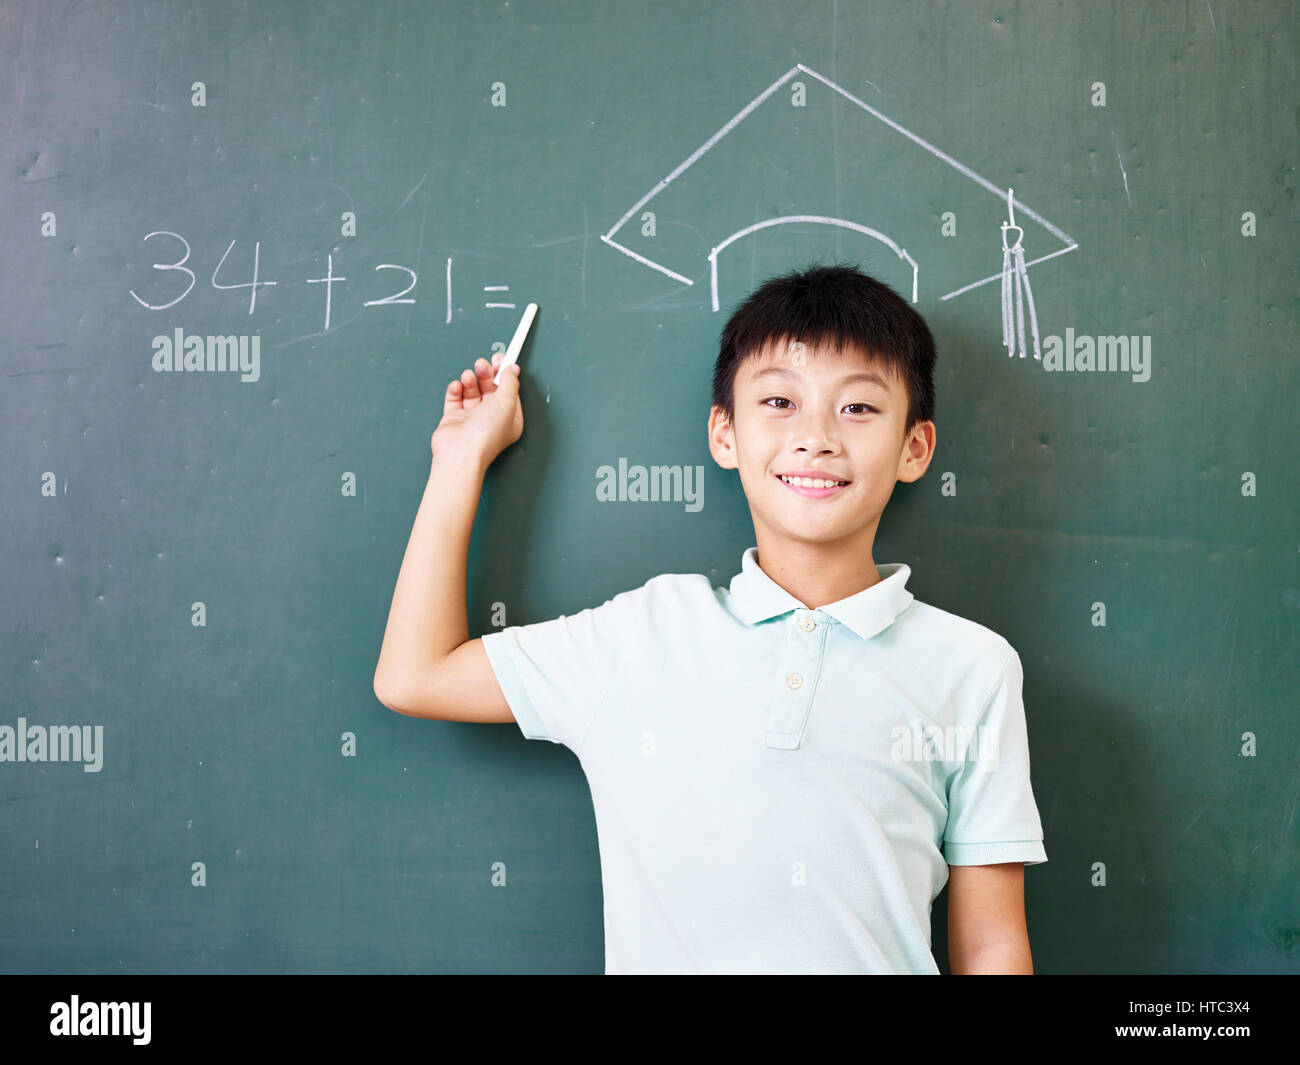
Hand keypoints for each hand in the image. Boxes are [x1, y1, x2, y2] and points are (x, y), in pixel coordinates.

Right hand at [430, 351, 523, 468]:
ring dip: (470, 380)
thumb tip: (512, 369)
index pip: (508, 391)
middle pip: (490, 388)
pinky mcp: (454, 418)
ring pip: (472, 391)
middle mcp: (491, 419)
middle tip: (482, 364)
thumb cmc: (486, 434)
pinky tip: (457, 387)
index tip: (500, 358)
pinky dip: (456, 389)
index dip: (505, 374)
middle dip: (486, 374)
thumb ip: (510, 383)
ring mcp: (472, 419)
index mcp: (509, 419)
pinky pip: (455, 398)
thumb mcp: (507, 403)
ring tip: (468, 376)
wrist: (460, 452)